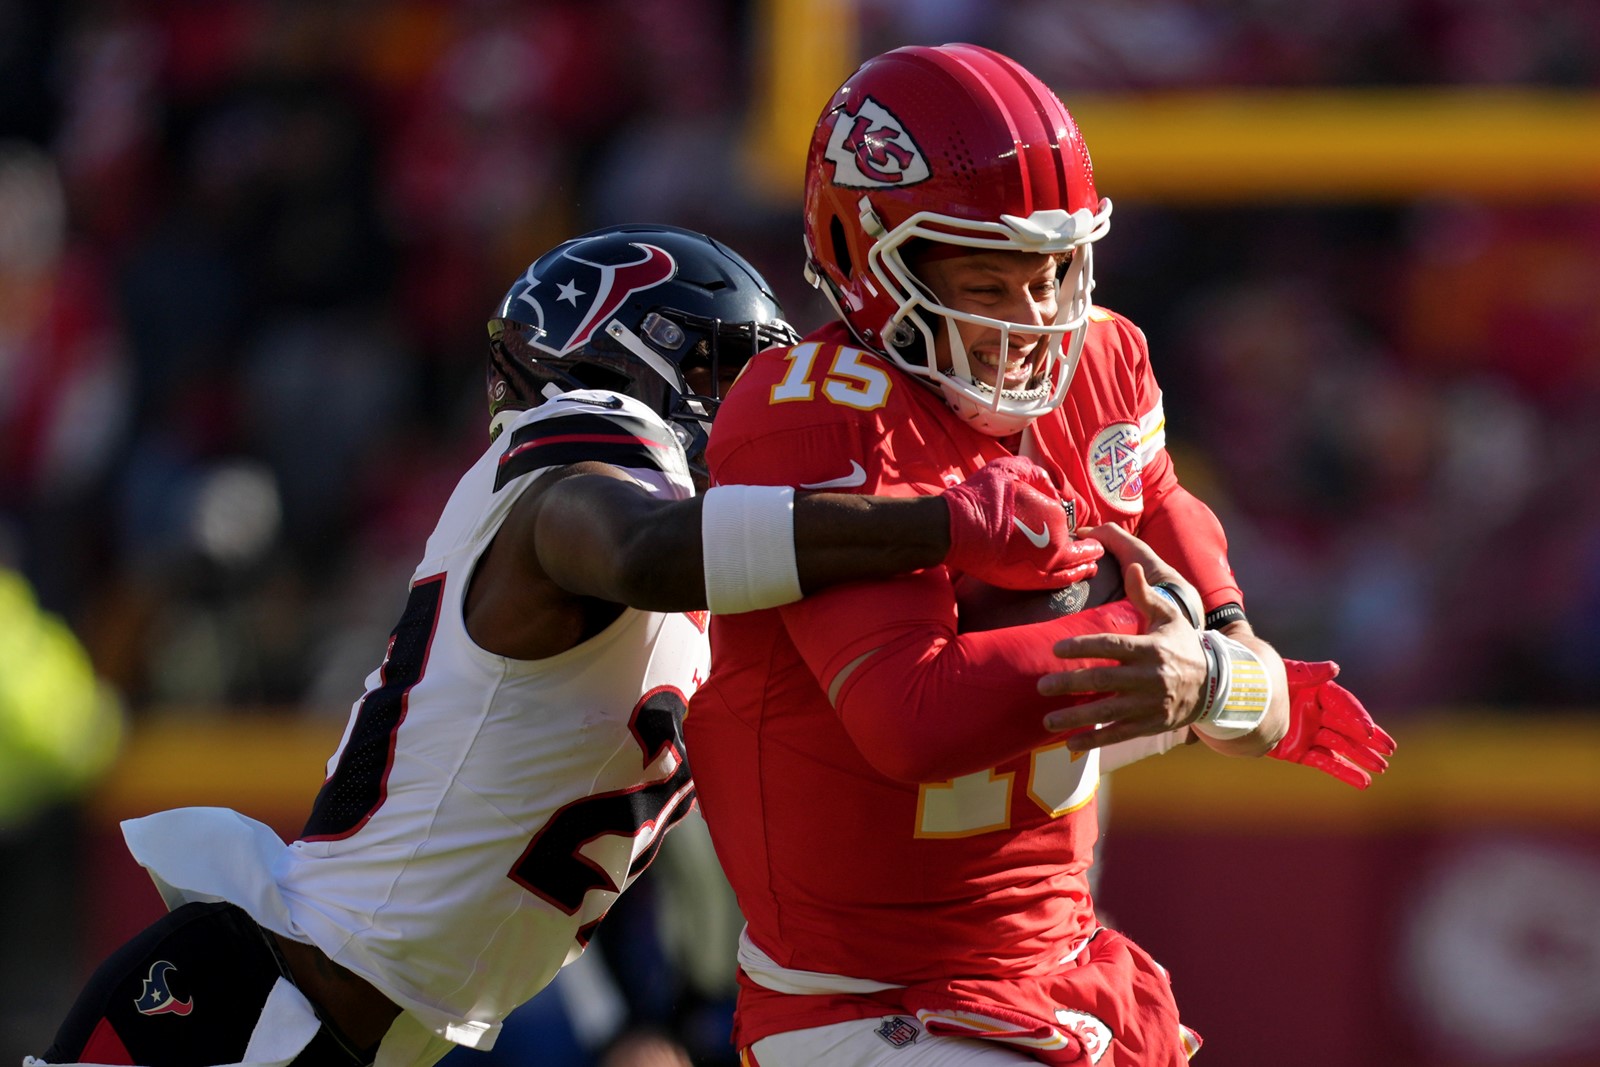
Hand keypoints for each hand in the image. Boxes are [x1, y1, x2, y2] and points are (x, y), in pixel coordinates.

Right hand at [943, 456, 1102, 589]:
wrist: (957, 529)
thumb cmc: (982, 496)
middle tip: (1096, 545)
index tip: (1056, 513)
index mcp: (1054, 515)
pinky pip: (1058, 582)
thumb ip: (1038, 476)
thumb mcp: (1012, 469)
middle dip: (1089, 546)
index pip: (1065, 516)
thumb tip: (1051, 489)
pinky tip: (1077, 576)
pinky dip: (1071, 578)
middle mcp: (1055, 543)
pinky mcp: (1028, 581)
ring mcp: (1044, 566)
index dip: (1059, 514)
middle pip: (1079, 547)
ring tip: (1093, 565)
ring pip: (1072, 568)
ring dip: (1085, 565)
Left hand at [1035, 525, 1206, 749]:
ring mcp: (1150, 704)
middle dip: (1070, 684)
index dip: (1083, 647)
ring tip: (1047, 720)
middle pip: (1103, 680)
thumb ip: (1146, 595)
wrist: (1217, 685)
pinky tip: (1070, 744)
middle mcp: (1149, 677)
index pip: (1111, 646)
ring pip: (1107, 712)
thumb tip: (1131, 567)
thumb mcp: (1170, 617)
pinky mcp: (1151, 725)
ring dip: (1075, 718)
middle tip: (1042, 686)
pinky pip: (1119, 734)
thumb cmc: (1184, 645)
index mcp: (1150, 648)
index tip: (1056, 648)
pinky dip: (1094, 741)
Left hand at [1271, 660, 1394, 788]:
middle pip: (1349, 729)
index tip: (1369, 730)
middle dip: (1369, 740)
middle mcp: (1318, 715)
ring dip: (1361, 759)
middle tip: (1390, 751)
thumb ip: (1309, 673)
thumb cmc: (1262, 678)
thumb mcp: (1285, 673)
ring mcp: (1310, 734)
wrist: (1235, 699)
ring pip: (1341, 748)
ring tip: (1381, 769)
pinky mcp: (1299, 752)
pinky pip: (1324, 763)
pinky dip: (1343, 772)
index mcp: (1319, 693)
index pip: (1344, 705)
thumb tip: (1334, 668)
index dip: (1357, 717)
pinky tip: (1363, 782)